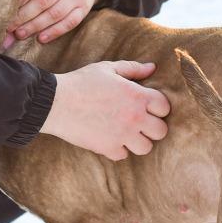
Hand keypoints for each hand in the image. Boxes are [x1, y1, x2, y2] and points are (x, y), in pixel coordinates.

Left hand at [10, 0, 105, 44]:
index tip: (8, 6)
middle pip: (44, 0)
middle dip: (24, 15)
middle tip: (9, 26)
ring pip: (55, 13)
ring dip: (35, 26)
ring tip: (20, 34)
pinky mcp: (84, 9)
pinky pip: (69, 23)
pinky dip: (54, 32)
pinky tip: (41, 39)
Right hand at [40, 61, 170, 160]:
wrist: (56, 103)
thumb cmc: (82, 82)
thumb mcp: (108, 69)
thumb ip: (133, 68)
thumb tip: (152, 68)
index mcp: (137, 96)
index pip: (165, 107)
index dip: (158, 106)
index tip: (148, 106)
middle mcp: (135, 117)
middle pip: (161, 131)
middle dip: (153, 126)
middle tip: (140, 122)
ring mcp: (123, 135)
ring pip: (146, 148)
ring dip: (138, 141)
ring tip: (127, 133)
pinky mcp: (108, 148)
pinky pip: (124, 155)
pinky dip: (119, 149)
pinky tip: (110, 139)